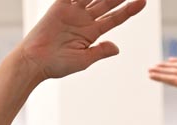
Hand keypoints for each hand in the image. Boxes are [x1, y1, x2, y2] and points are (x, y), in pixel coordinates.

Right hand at [19, 0, 146, 81]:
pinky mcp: (59, 6)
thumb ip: (100, 51)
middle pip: (107, 2)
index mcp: (91, 33)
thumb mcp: (83, 60)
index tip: (143, 1)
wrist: (34, 62)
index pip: (114, 18)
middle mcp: (84, 20)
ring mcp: (72, 11)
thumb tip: (117, 48)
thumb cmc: (56, 65)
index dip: (129, 10)